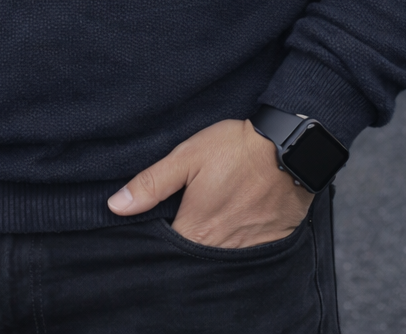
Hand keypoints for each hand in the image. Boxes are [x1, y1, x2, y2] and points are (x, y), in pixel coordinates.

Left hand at [107, 118, 311, 248]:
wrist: (289, 148)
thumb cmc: (235, 149)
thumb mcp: (186, 157)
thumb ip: (151, 184)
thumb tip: (116, 206)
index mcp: (195, 230)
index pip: (166, 249)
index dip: (158, 238)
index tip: (158, 225)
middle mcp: (219, 248)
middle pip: (193, 256)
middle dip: (185, 245)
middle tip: (186, 220)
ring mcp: (246, 249)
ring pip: (218, 257)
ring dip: (212, 244)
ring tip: (211, 221)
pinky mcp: (268, 244)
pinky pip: (246, 255)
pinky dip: (238, 244)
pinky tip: (236, 224)